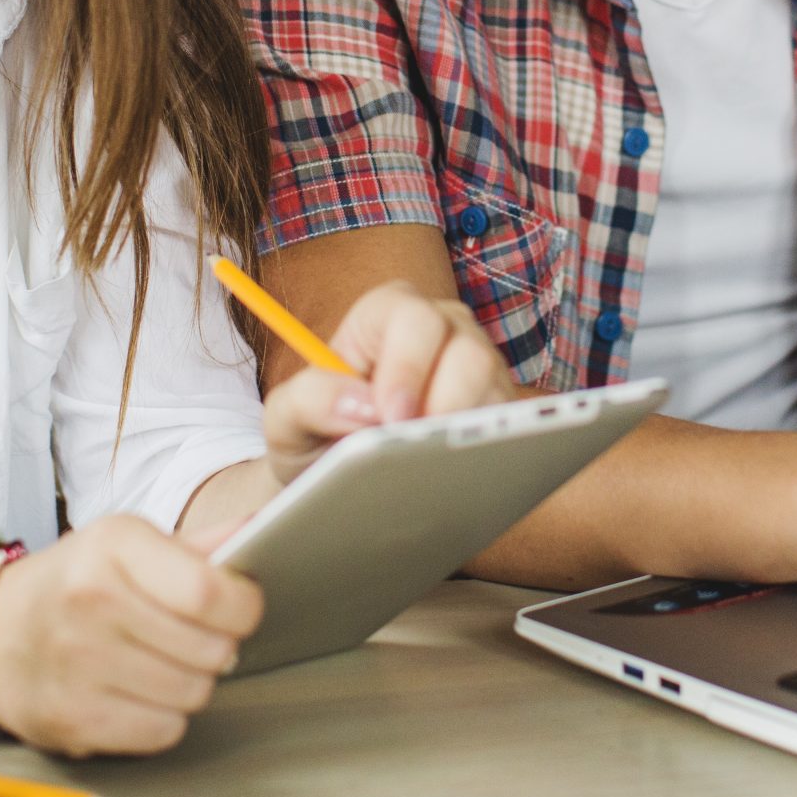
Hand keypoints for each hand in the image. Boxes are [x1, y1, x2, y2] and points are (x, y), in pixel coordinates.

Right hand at [0, 513, 263, 756]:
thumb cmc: (76, 584)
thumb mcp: (127, 546)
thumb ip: (196, 546)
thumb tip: (259, 528)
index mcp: (113, 546)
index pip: (209, 591)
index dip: (243, 607)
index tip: (240, 609)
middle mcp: (91, 601)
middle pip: (211, 648)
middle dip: (218, 647)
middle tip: (194, 639)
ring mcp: (78, 663)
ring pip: (192, 693)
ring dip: (191, 683)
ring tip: (164, 664)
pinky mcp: (72, 717)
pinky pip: (163, 730)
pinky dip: (163, 718)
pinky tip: (139, 694)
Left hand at [258, 280, 521, 484]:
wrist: (339, 482)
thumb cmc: (314, 438)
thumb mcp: (284, 421)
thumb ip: (307, 399)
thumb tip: (361, 405)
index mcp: (385, 314)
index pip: (410, 317)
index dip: (405, 366)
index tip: (390, 417)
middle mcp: (440, 329)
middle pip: (467, 349)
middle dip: (445, 400)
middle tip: (417, 445)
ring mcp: (476, 366)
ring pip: (495, 385)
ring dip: (468, 428)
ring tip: (435, 464)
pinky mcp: (499, 408)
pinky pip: (512, 423)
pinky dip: (489, 448)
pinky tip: (460, 474)